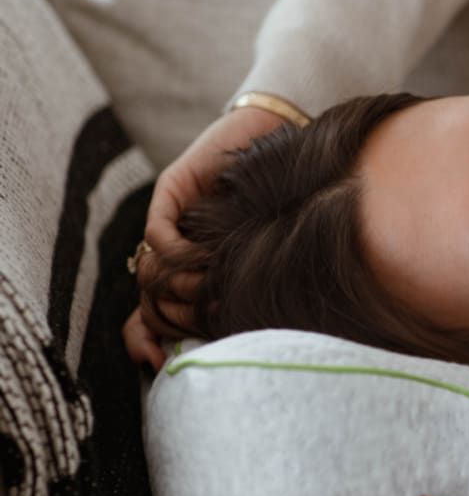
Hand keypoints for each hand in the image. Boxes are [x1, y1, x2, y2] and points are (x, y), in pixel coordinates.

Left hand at [123, 105, 286, 369]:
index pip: (156, 315)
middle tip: (206, 320)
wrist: (287, 137)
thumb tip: (245, 338)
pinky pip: (157, 238)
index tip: (175, 358)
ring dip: (181, 287)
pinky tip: (209, 257)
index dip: (154, 339)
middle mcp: (180, 248)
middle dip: (171, 320)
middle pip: (148, 300)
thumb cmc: (293, 199)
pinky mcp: (171, 194)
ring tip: (214, 287)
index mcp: (199, 269)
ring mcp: (172, 221)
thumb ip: (255, 287)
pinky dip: (179, 255)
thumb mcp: (274, 253)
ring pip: (148, 273)